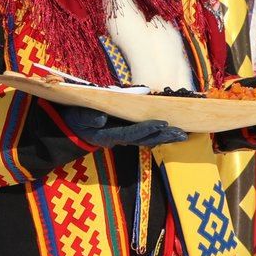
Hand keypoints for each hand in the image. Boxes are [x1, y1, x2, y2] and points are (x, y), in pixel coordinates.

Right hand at [59, 106, 187, 148]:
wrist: (71, 128)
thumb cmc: (75, 119)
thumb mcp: (77, 116)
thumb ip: (87, 117)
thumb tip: (101, 119)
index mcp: (108, 135)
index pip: (132, 132)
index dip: (147, 128)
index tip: (163, 123)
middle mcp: (119, 139)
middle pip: (145, 139)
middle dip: (164, 136)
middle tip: (183, 133)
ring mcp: (124, 137)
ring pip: (148, 139)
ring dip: (166, 137)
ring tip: (184, 135)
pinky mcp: (127, 133)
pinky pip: (146, 135)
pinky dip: (160, 134)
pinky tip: (171, 131)